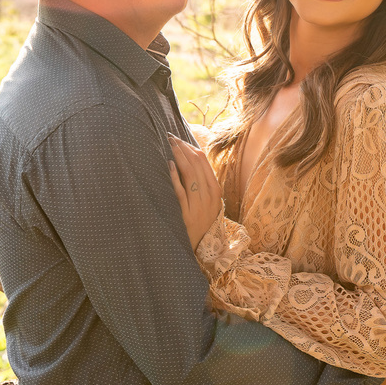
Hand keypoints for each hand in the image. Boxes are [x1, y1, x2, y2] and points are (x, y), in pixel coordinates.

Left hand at [167, 134, 222, 249]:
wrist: (201, 247)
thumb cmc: (202, 221)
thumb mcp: (208, 202)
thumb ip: (202, 183)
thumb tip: (189, 161)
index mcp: (215, 190)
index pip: (203, 162)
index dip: (191, 148)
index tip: (180, 140)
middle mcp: (209, 196)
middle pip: (196, 165)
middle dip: (183, 148)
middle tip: (171, 137)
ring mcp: (198, 205)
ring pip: (190, 175)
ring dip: (179, 157)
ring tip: (169, 145)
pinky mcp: (187, 215)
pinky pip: (181, 192)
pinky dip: (175, 177)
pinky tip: (169, 166)